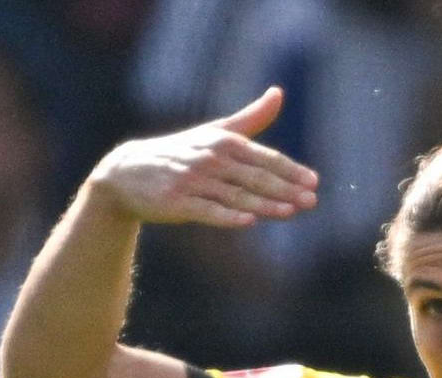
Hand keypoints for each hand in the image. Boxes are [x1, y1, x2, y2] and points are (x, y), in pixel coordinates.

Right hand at [89, 88, 319, 229]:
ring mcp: (193, 181)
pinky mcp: (177, 202)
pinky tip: (248, 221)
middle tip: (311, 200)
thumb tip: (279, 92)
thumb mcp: (214, 131)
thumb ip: (251, 118)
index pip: (264, 158)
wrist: (127, 173)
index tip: (313, 182)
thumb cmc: (180, 152)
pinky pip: (207, 211)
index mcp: (223, 142)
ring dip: (264, 204)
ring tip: (290, 212)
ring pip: (235, 195)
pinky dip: (227, 216)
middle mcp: (210, 159)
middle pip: (254, 177)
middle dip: (285, 189)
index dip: (289, 170)